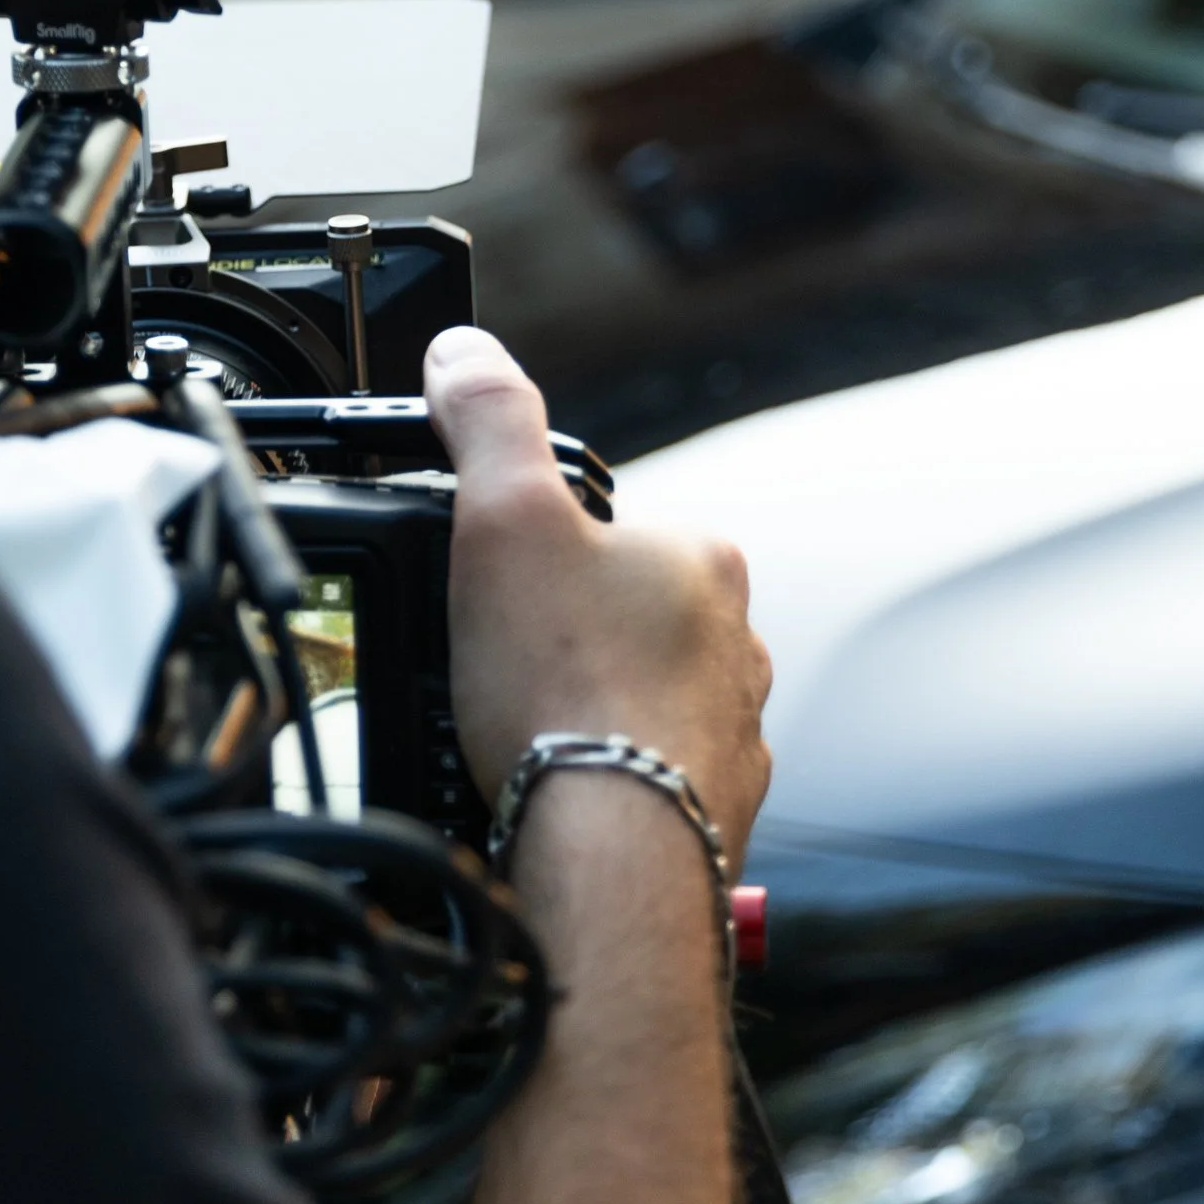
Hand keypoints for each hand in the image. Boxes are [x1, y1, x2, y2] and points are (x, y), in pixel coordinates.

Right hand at [423, 328, 770, 874]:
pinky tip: (559, 790)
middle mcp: (737, 642)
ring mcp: (733, 730)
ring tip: (523, 732)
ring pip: (642, 697)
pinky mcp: (715, 809)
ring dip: (589, 708)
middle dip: (564, 635)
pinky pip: (649, 775)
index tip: (496, 589)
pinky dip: (606, 778)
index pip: (611, 526)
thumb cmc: (568, 691)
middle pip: (625, 613)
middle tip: (500, 665)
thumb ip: (487, 419)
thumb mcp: (504, 515)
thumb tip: (466, 350)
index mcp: (701, 558)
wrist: (611, 853)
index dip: (539, 551)